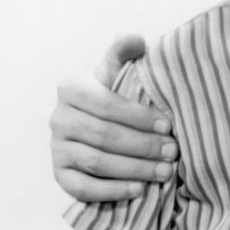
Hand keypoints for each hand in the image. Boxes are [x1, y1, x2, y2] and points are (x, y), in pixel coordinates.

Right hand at [51, 35, 177, 201]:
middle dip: (143, 146)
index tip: (169, 125)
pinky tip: (140, 189)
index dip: (139, 116)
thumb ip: (125, 51)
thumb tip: (135, 39)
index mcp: (71, 87)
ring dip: (134, 169)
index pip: (107, 104)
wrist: (95, 119)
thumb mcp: (118, 68)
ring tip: (165, 171)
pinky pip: (83, 188)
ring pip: (97, 162)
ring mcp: (56, 148)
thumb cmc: (115, 90)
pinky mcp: (59, 175)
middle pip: (104, 136)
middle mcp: (58, 118)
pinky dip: (113, 191)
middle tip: (173, 152)